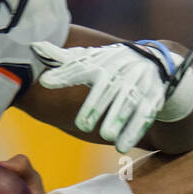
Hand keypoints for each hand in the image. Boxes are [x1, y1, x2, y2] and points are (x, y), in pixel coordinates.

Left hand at [31, 41, 192, 153]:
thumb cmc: (115, 65)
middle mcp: (122, 71)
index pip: (82, 66)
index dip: (65, 73)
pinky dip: (134, 131)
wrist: (157, 64)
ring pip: (129, 102)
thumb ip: (66, 60)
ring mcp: (139, 84)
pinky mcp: (154, 98)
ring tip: (107, 136)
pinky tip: (122, 146)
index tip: (46, 82)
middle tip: (83, 125)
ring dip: (119, 119)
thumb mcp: (92, 59)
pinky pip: (145, 115)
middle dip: (97, 105)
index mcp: (104, 61)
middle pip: (108, 88)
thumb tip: (35, 47)